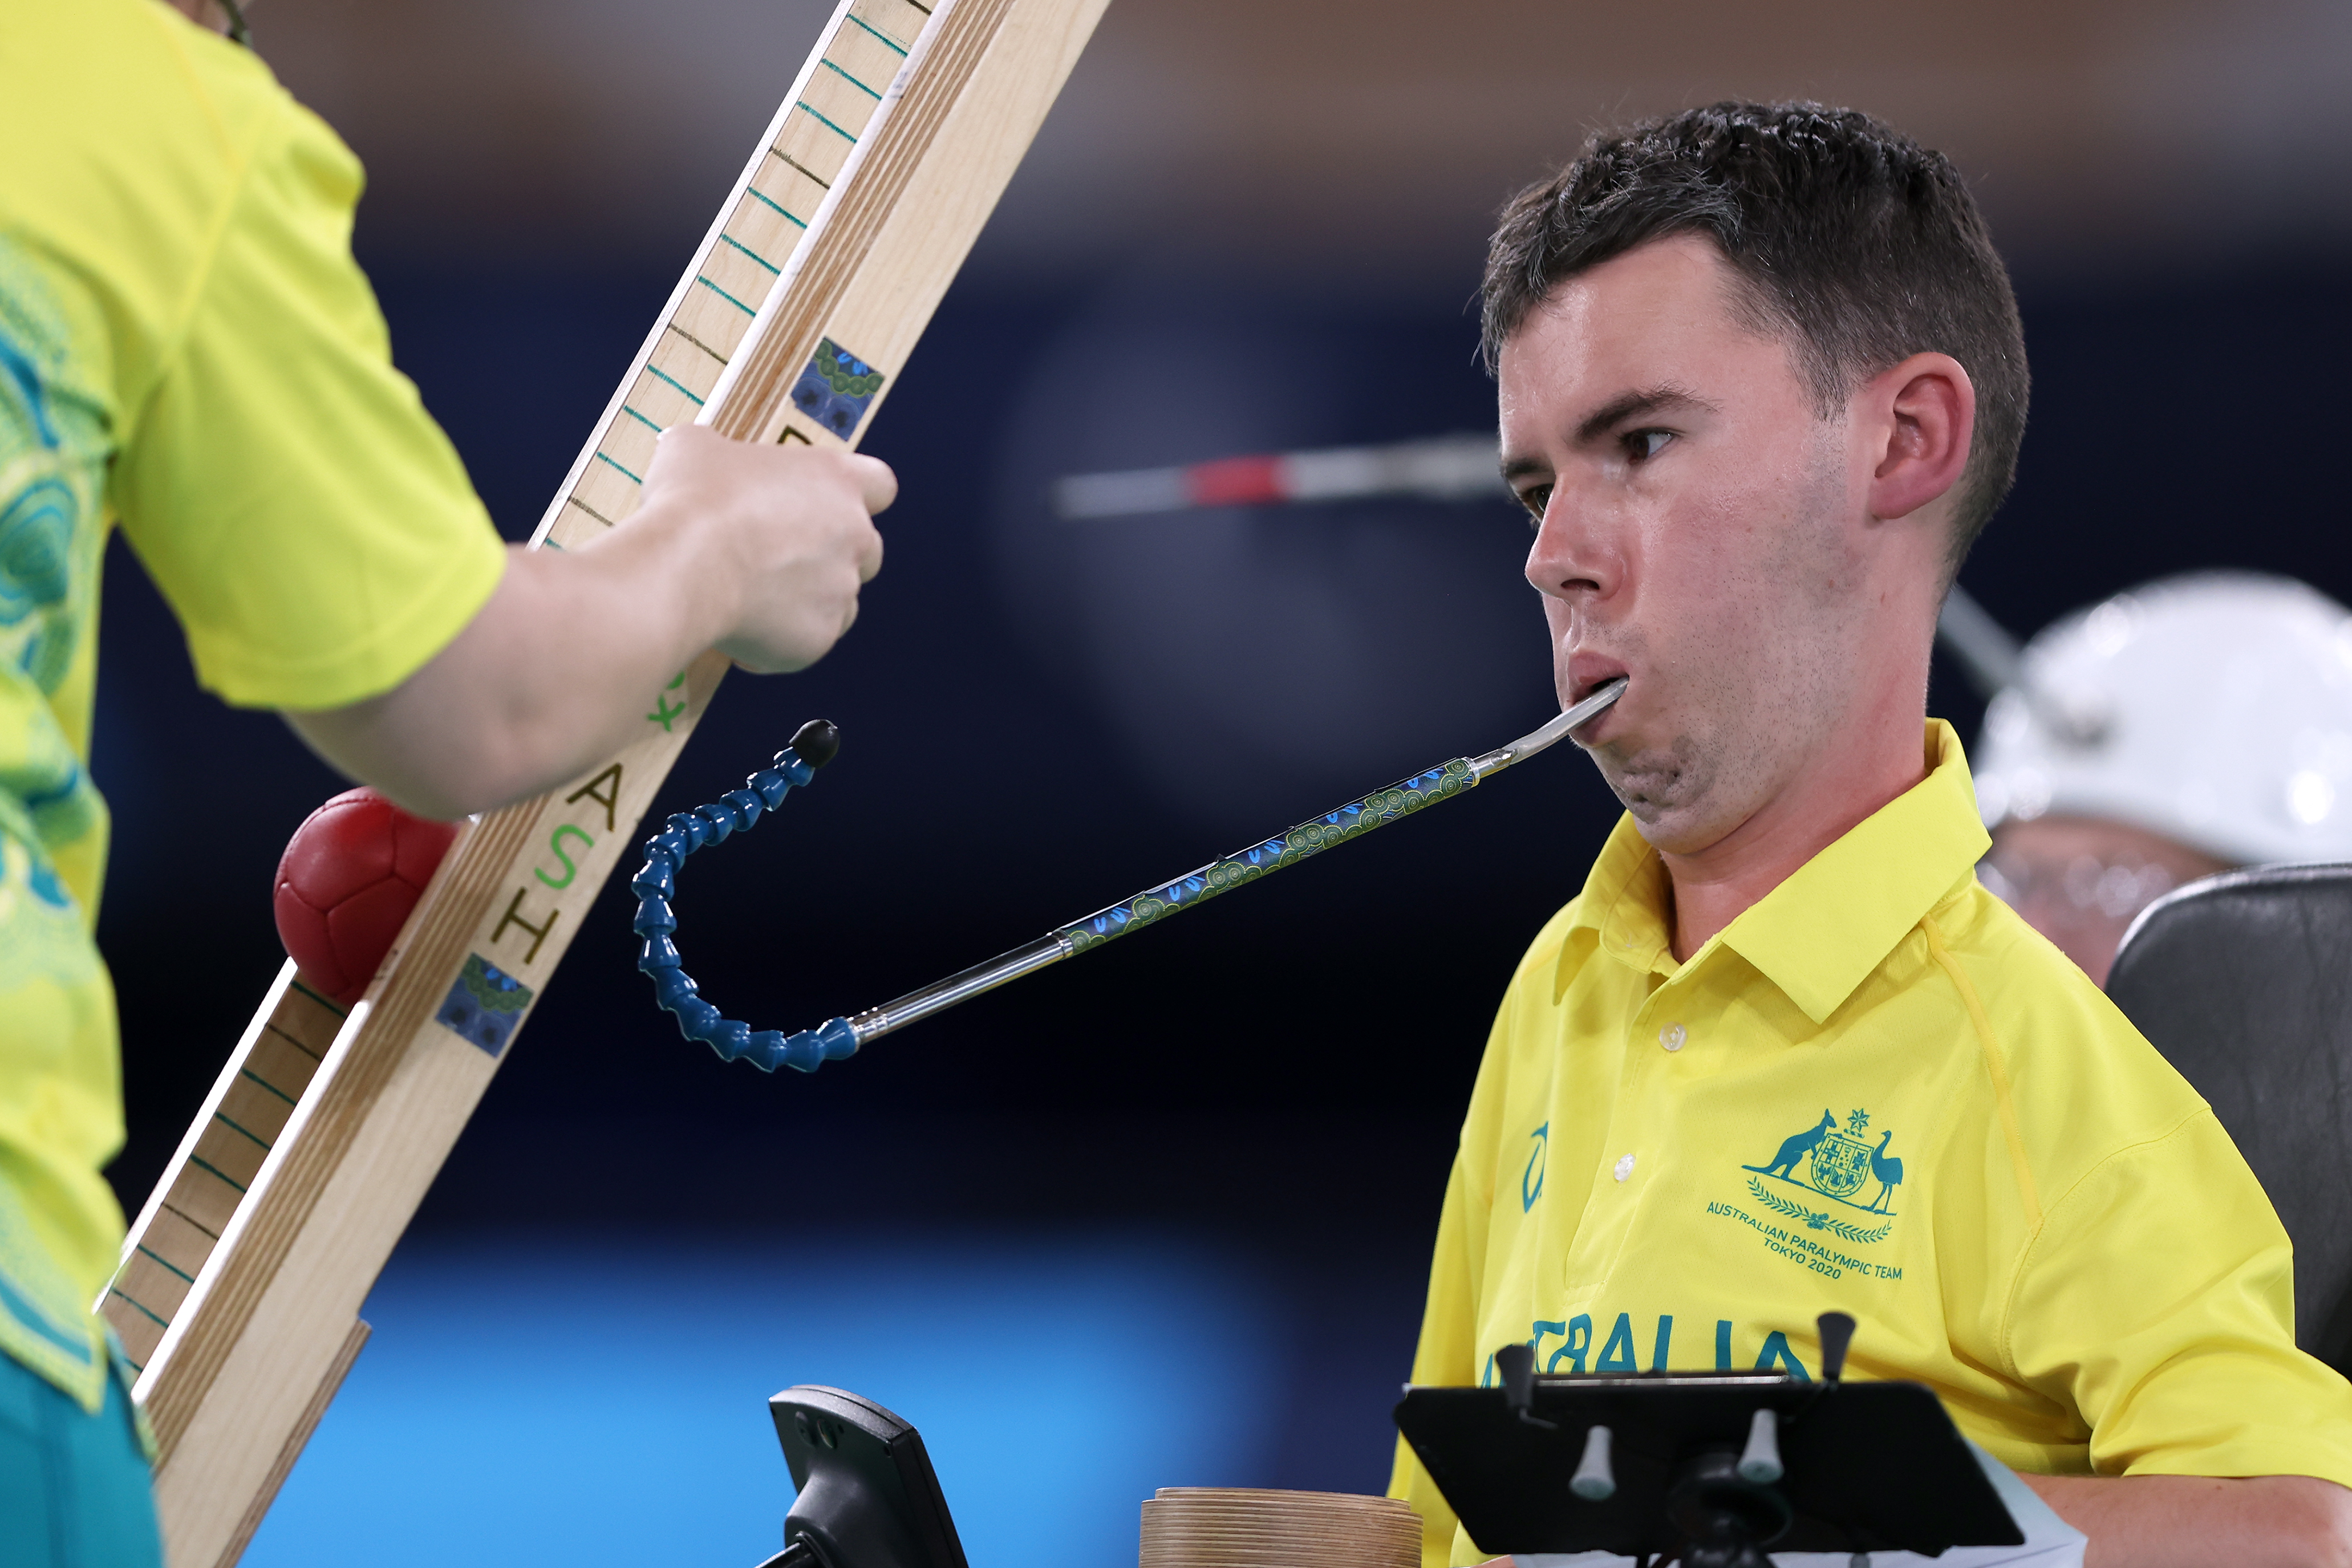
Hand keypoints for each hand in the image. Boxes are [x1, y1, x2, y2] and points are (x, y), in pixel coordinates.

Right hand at [638, 424, 892, 674]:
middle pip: (865, 548)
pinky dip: (781, 637)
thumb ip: (720, 453)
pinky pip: (809, 640)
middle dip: (830, 553)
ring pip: (840, 598)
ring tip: (755, 594)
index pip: (880, 484)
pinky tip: (739, 625)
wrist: (684, 565)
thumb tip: (702, 458)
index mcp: (837, 480)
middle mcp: (854, 535)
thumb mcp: (697, 448)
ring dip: (808, 598)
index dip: (855, 495)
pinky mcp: (820, 637)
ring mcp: (842, 590)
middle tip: (779, 554)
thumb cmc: (694, 499)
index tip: (824, 503)